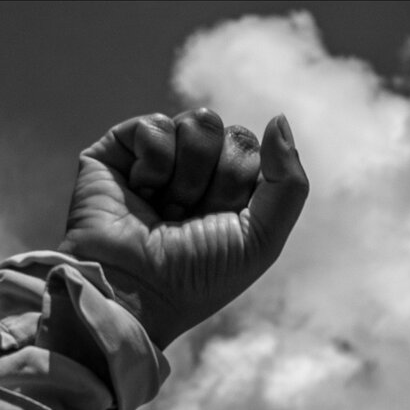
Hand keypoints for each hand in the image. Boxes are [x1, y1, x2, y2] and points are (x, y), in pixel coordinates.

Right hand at [61, 107, 308, 346]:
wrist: (137, 291)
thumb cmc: (201, 275)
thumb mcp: (263, 238)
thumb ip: (288, 182)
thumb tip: (278, 118)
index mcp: (235, 189)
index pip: (257, 152)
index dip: (243, 188)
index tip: (221, 223)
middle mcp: (200, 168)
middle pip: (235, 136)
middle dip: (219, 184)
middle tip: (190, 218)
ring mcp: (161, 155)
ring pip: (200, 124)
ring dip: (188, 176)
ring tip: (167, 209)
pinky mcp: (120, 147)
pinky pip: (156, 125)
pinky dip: (154, 166)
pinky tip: (140, 193)